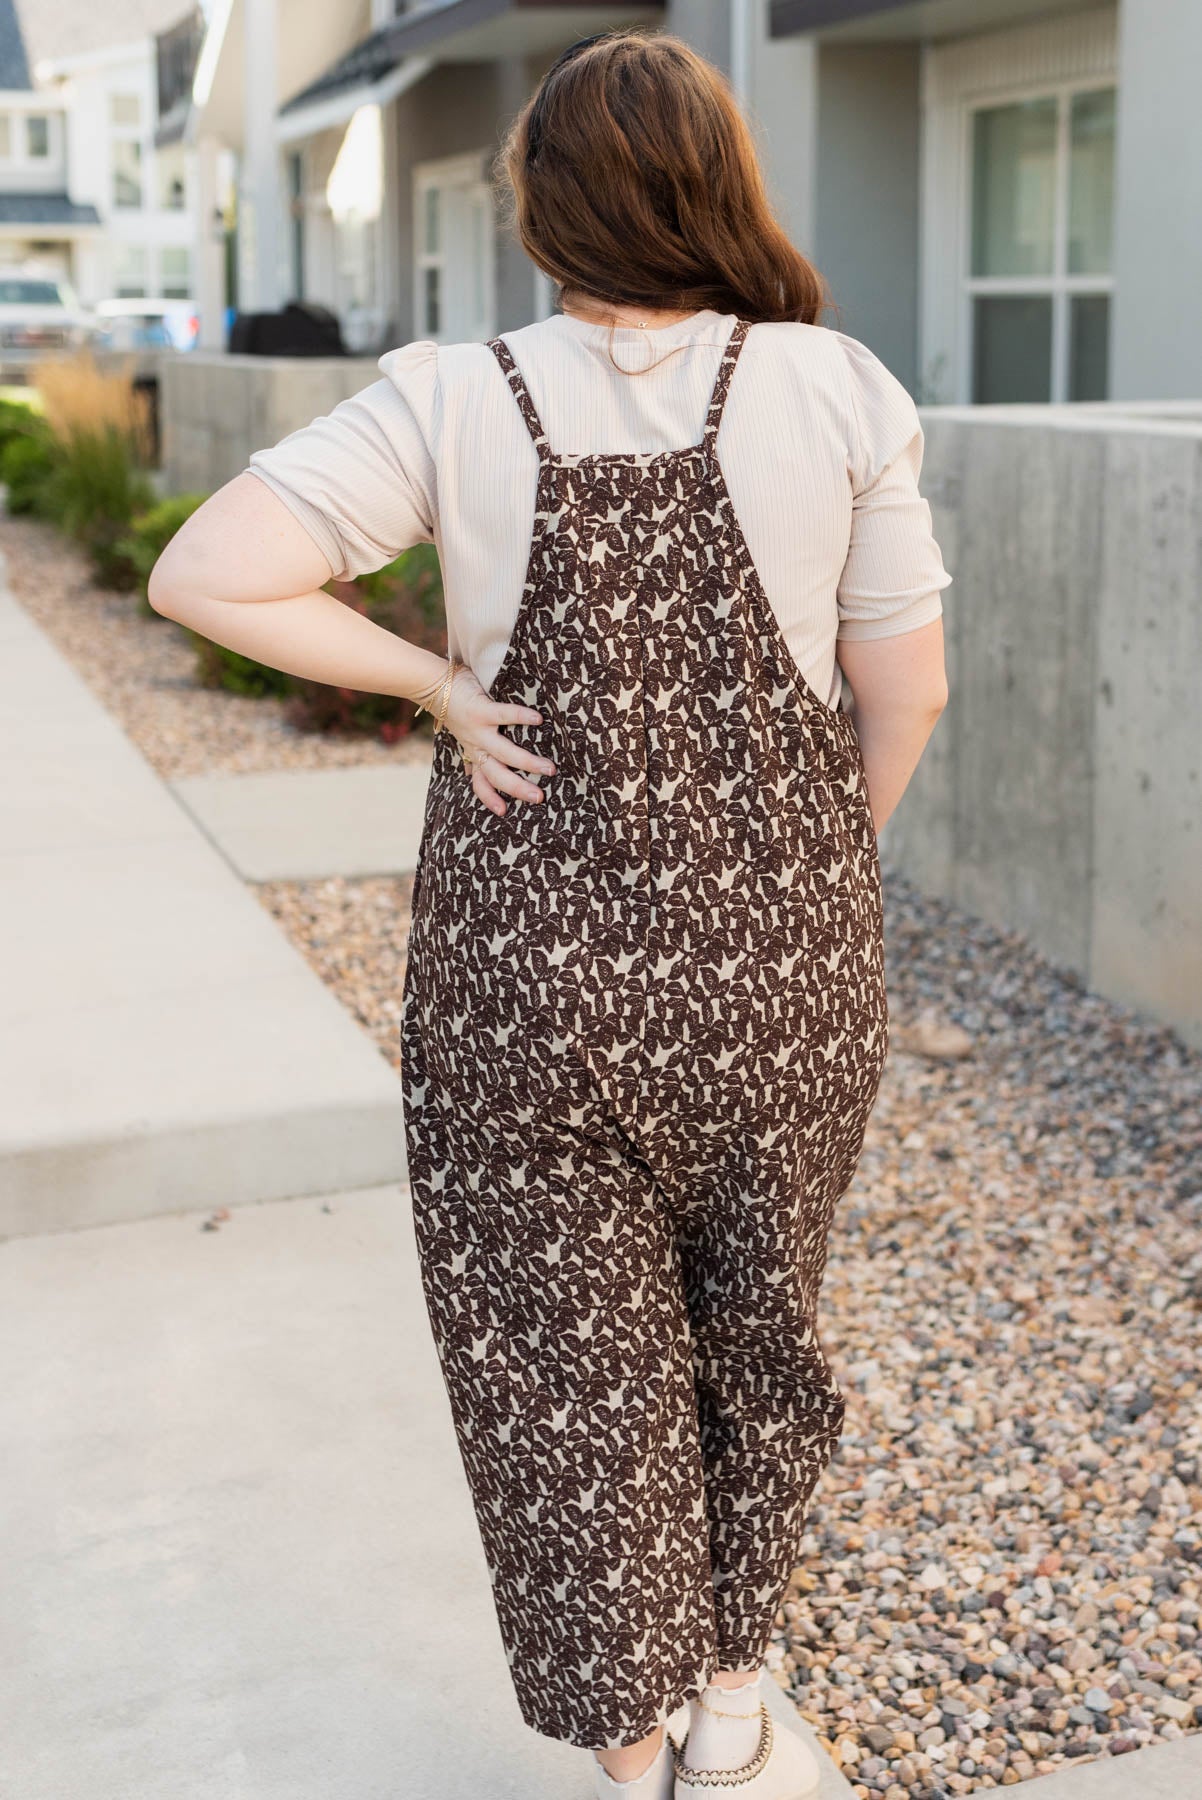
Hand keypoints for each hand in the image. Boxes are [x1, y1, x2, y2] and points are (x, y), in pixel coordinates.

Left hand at [440, 662, 557, 817]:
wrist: (433, 685)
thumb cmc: (454, 707)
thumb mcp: (462, 733)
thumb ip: (471, 748)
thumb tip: (470, 767)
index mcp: (473, 752)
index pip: (479, 782)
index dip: (489, 798)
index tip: (503, 812)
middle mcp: (475, 745)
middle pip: (496, 775)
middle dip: (518, 788)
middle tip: (539, 797)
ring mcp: (478, 729)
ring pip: (503, 753)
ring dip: (527, 763)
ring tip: (549, 768)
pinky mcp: (480, 710)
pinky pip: (503, 715)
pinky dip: (521, 717)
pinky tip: (538, 720)